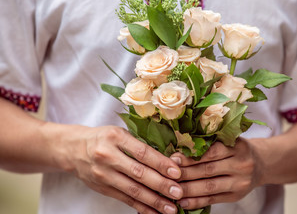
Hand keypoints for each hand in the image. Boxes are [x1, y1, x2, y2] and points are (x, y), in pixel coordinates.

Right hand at [51, 125, 182, 213]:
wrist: (73, 149)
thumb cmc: (104, 138)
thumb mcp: (120, 133)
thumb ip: (141, 144)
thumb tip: (170, 160)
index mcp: (116, 137)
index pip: (142, 152)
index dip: (161, 163)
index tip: (177, 172)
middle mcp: (107, 155)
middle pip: (138, 173)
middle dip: (161, 185)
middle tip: (179, 193)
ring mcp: (103, 174)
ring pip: (132, 190)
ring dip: (153, 201)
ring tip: (171, 208)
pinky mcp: (102, 188)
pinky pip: (125, 199)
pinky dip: (141, 207)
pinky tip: (154, 212)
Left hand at [170, 138, 261, 209]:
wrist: (261, 164)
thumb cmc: (237, 149)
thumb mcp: (229, 139)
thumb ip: (210, 142)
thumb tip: (180, 146)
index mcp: (238, 146)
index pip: (212, 152)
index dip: (191, 156)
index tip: (173, 158)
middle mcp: (241, 164)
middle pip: (208, 170)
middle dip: (185, 173)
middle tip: (167, 174)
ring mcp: (239, 182)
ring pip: (209, 186)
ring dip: (188, 189)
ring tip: (171, 189)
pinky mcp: (236, 196)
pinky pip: (213, 200)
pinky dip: (197, 201)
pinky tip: (183, 202)